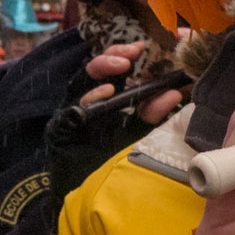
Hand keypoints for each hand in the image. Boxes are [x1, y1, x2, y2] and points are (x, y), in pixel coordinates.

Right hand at [45, 42, 187, 196]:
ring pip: (78, 86)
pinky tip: (94, 104)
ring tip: (115, 78)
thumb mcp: (137, 130)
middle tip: (126, 60)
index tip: (139, 47)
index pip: (111, 67)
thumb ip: (153, 114)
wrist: (87, 188)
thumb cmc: (111, 155)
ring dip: (96, 78)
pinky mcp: (60, 131)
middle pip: (93, 70)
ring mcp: (70, 113)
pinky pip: (67, 116)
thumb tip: (174, 94)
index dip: (122, 52)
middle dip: (108, 60)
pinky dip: (80, 109)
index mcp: (105, 95)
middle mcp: (85, 99)